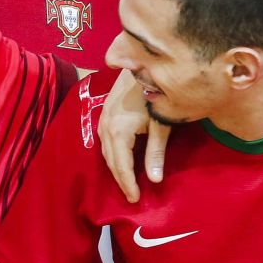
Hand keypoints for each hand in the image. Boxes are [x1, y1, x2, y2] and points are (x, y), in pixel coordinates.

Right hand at [98, 70, 169, 203]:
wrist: (140, 62)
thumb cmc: (153, 91)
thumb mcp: (160, 123)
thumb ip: (156, 152)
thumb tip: (155, 180)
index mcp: (118, 132)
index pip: (121, 166)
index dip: (128, 184)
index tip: (135, 200)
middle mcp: (106, 128)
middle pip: (111, 161)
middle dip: (121, 180)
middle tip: (132, 196)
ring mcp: (102, 120)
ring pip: (106, 152)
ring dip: (116, 168)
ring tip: (127, 182)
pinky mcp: (104, 114)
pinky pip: (105, 142)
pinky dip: (113, 155)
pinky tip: (121, 159)